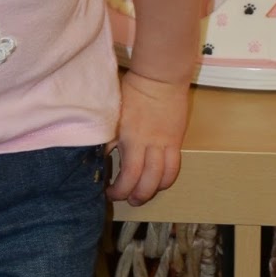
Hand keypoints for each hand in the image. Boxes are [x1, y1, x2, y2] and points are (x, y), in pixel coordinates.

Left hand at [108, 68, 190, 206]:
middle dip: (136, 196)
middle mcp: (150, 145)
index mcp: (130, 138)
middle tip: (127, 199)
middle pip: (147, 182)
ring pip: (164, 178)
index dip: (119, 190)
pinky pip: (175, 166)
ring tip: (143, 194)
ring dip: (153, 191)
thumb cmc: (133, 91)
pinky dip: (167, 178)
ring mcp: (166, 144)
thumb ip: (107, 137)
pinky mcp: (177, 140)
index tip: (109, 191)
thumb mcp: (112, 114)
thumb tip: (98, 157)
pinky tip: (159, 180)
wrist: (160, 77)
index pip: (127, 175)